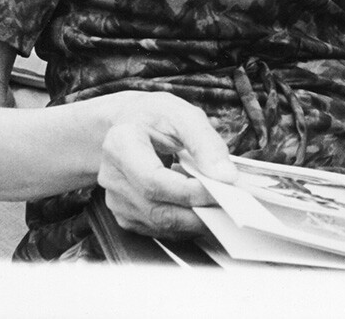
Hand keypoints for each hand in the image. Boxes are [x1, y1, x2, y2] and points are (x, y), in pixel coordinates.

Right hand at [96, 91, 236, 237]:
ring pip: (160, 224)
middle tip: (232, 203)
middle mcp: (112, 178)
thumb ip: (206, 143)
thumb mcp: (183, 115)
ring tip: (221, 204)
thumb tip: (226, 176)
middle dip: (199, 211)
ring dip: (195, 220)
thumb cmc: (156, 117)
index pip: (154, 182)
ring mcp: (116, 201)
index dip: (190, 191)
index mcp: (120, 145)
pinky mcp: (125, 215)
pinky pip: (159, 229)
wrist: (128, 124)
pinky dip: (185, 223)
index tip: (224, 188)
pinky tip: (201, 206)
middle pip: (157, 210)